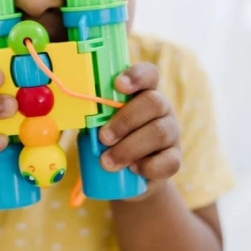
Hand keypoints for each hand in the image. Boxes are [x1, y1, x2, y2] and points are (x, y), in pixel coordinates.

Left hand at [98, 63, 180, 184]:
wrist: (127, 175)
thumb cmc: (110, 140)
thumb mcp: (100, 124)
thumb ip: (95, 116)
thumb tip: (77, 114)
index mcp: (142, 93)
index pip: (148, 75)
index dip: (136, 76)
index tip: (118, 85)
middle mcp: (161, 109)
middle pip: (153, 103)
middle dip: (125, 120)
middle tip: (103, 137)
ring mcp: (171, 133)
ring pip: (159, 133)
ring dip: (130, 148)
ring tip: (107, 161)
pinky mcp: (174, 158)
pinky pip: (169, 161)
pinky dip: (148, 166)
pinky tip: (133, 169)